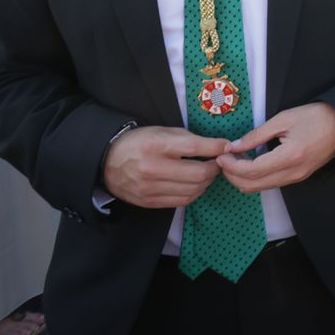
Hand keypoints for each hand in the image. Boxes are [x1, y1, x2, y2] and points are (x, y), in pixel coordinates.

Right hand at [102, 125, 227, 208]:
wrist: (107, 163)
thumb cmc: (139, 143)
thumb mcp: (162, 132)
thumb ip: (189, 139)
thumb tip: (219, 146)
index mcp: (156, 145)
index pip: (194, 148)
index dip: (216, 148)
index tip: (227, 147)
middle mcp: (153, 168)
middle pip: (197, 174)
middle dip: (215, 169)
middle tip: (219, 163)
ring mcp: (150, 188)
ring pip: (193, 190)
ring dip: (206, 182)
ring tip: (208, 173)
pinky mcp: (150, 202)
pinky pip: (182, 200)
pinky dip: (194, 192)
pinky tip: (195, 184)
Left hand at [216, 103, 334, 193]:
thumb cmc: (316, 116)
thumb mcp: (284, 119)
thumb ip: (257, 134)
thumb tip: (234, 146)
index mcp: (290, 156)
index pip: (252, 171)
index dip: (232, 166)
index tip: (221, 154)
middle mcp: (293, 173)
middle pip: (253, 186)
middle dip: (232, 176)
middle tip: (224, 158)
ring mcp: (296, 178)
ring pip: (260, 188)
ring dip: (242, 178)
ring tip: (234, 160)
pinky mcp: (298, 178)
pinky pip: (270, 183)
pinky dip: (255, 177)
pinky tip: (250, 162)